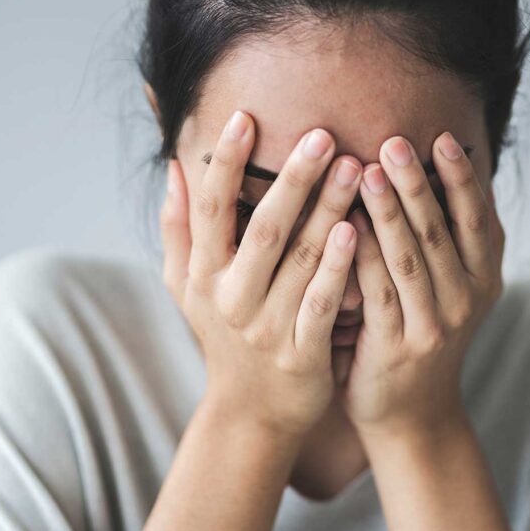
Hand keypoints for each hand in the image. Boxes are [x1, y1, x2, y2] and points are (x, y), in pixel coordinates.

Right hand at [159, 110, 363, 438]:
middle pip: (263, 229)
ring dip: (327, 212)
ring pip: (299, 262)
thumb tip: (174, 167)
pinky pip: (322, 304)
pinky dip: (337, 269)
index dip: (224, 163)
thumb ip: (179, 228)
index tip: (244, 117)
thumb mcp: (186, 287)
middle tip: (322, 134)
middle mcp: (230, 298)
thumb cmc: (222, 337)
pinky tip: (355, 232)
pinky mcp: (301, 353)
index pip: (210, 209)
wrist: (250, 413)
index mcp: (202, 275)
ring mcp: (266, 327)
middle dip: (292, 179)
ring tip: (355, 168)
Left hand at [342, 132, 505, 438]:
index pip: (477, 219)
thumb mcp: (449, 292)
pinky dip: (362, 256)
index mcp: (484, 279)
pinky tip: (344, 225)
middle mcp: (466, 300)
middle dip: (417, 182)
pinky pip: (378, 292)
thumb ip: (443, 243)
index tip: (443, 137)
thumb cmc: (421, 338)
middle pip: (440, 231)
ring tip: (366, 170)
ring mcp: (434, 326)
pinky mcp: (398, 346)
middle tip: (395, 142)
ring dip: (389, 211)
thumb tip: (427, 174)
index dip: (461, 178)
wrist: (413, 416)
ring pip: (410, 257)